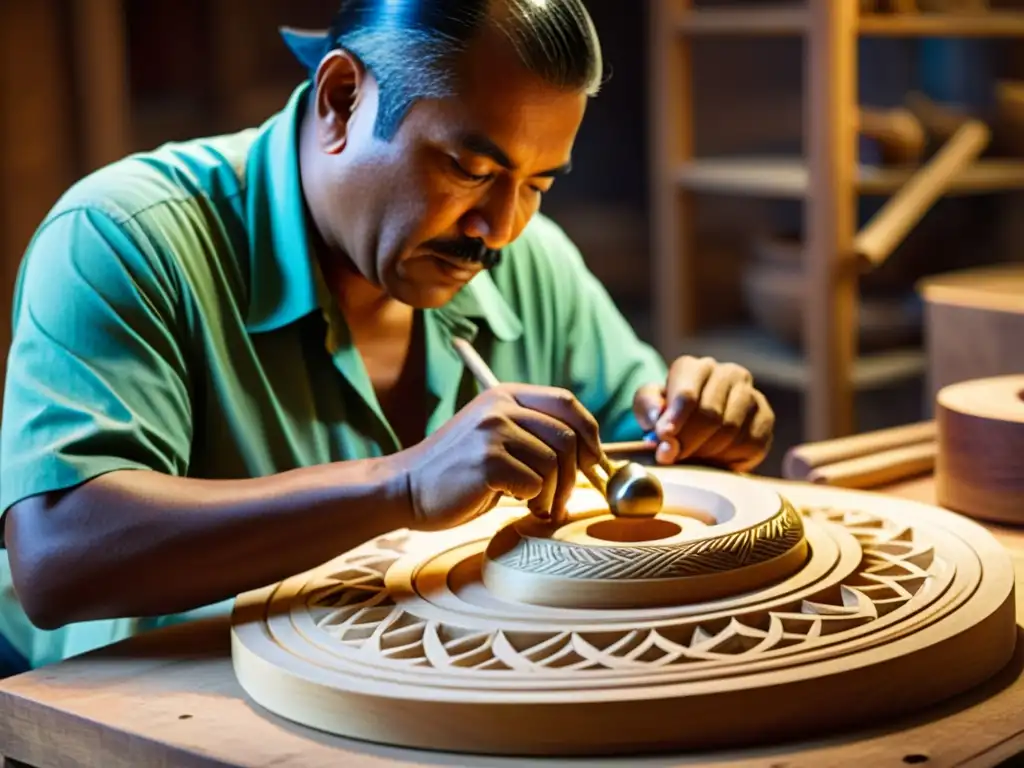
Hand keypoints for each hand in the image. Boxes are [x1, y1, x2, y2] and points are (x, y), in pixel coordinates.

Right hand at [394, 384, 603, 529]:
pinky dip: (530, 500)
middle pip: (567, 437)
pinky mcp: (487, 461)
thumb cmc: (458, 473)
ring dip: (551, 494)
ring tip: (533, 506)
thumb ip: (534, 436)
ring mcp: (492, 431)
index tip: (592, 462)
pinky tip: (511, 502)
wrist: (406, 489)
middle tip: (559, 501)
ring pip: (553, 464)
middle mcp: (500, 406)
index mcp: (505, 395)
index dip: (589, 433)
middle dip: (574, 477)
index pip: (567, 403)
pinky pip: (533, 484)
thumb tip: (593, 457)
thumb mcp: (496, 438)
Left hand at [633, 356, 773, 471]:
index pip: (687, 393)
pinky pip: (750, 441)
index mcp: (695, 367)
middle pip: (709, 413)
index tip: (664, 438)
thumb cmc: (670, 417)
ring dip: (707, 450)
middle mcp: (727, 374)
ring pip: (730, 428)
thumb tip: (660, 416)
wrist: (698, 432)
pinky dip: (729, 456)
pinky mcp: (766, 419)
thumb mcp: (649, 409)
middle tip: (674, 457)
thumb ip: (648, 407)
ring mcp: (751, 394)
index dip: (675, 419)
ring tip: (692, 457)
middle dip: (688, 440)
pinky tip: (715, 458)